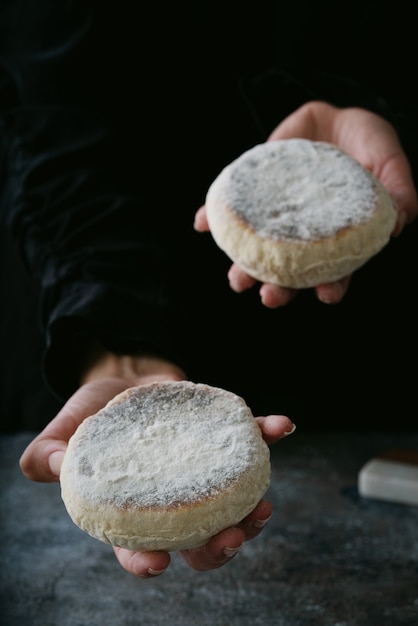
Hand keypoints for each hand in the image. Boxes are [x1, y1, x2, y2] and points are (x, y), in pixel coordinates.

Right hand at [19, 349, 294, 577]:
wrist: (126, 378)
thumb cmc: (93, 415)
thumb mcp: (64, 432)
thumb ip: (50, 455)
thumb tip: (56, 468)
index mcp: (136, 511)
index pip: (139, 546)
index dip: (146, 560)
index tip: (157, 564)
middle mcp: (176, 501)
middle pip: (198, 540)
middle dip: (218, 548)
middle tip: (229, 537)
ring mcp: (203, 473)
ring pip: (232, 505)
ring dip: (252, 512)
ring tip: (262, 506)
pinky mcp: (221, 441)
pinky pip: (250, 442)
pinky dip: (268, 435)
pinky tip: (281, 426)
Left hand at [195, 101, 417, 307]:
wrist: (335, 118)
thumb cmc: (369, 147)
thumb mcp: (389, 163)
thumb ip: (398, 190)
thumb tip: (400, 222)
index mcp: (333, 238)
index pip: (333, 270)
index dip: (330, 285)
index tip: (325, 294)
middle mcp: (301, 234)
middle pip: (289, 269)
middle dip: (278, 288)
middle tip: (269, 297)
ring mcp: (276, 215)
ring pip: (256, 248)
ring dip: (243, 266)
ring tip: (237, 278)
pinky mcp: (255, 191)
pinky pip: (231, 208)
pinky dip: (212, 217)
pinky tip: (200, 224)